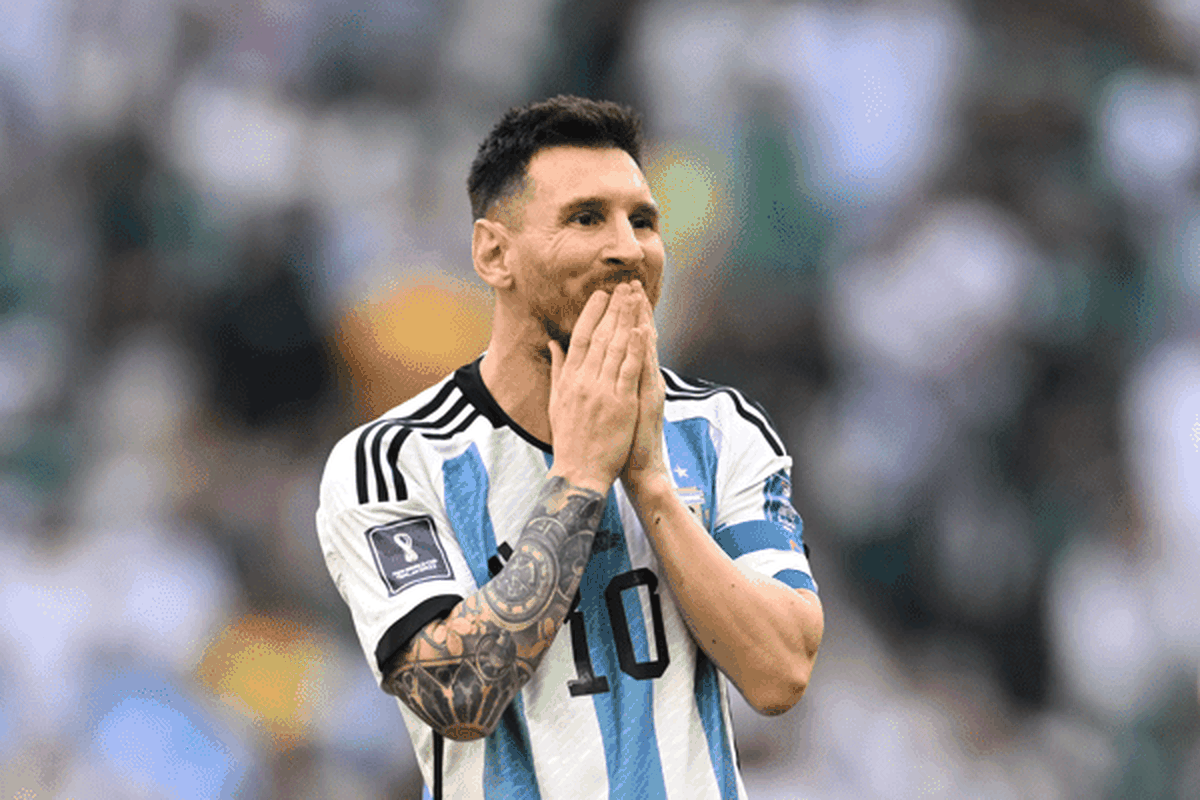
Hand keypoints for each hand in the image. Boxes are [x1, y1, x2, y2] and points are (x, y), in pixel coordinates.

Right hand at [547, 283, 645, 493]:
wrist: (580, 471)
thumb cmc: (570, 438)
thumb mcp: (557, 401)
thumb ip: (558, 370)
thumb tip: (554, 344)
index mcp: (569, 380)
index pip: (581, 337)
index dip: (592, 313)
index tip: (601, 295)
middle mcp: (584, 381)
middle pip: (600, 336)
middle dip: (613, 309)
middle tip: (623, 286)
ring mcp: (603, 391)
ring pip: (616, 347)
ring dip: (626, 319)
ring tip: (635, 297)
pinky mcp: (621, 404)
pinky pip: (630, 370)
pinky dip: (636, 348)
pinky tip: (642, 328)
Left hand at [620, 282, 667, 495]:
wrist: (637, 468)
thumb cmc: (619, 440)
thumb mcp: (612, 406)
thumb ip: (604, 381)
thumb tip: (591, 362)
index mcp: (629, 379)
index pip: (626, 341)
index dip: (622, 316)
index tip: (617, 292)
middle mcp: (642, 379)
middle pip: (638, 338)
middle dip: (633, 310)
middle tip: (631, 283)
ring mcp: (647, 389)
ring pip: (645, 349)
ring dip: (641, 320)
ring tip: (638, 296)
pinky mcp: (648, 402)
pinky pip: (645, 373)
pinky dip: (645, 352)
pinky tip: (643, 332)